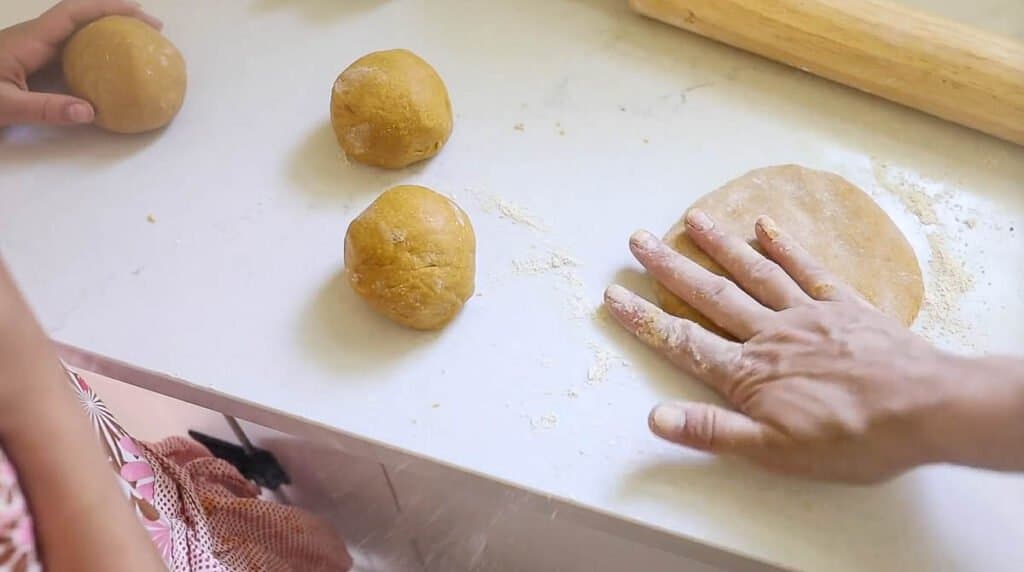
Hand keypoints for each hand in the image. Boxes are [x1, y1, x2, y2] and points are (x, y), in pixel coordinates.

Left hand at [0, 0, 160, 126]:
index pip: (74, 13)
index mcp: (28, 41)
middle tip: (152, 30)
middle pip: (80, 18)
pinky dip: (94, 54)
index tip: (141, 14)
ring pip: (75, 34)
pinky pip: (68, 53)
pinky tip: (107, 70)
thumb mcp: (5, 107)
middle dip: (116, 17)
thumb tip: (91, 111)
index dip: (108, 8)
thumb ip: (46, 109)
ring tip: (137, 45)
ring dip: (107, 34)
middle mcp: (32, 40)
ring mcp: (30, 52)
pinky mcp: (28, 66)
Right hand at [605, 210, 963, 482]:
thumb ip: (714, 432)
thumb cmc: (854, 439)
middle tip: (637, 239)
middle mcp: (769, 334)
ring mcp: (806, 313)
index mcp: (749, 373)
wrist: (928, 410)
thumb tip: (656, 418)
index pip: (683, 342)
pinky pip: (806, 269)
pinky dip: (783, 246)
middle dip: (670, 268)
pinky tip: (764, 225)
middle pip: (709, 296)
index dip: (645, 320)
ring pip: (752, 273)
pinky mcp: (842, 304)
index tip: (613, 295)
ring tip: (690, 219)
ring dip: (719, 246)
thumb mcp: (777, 452)